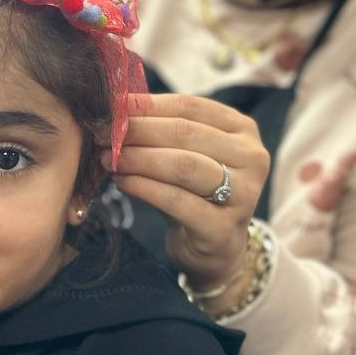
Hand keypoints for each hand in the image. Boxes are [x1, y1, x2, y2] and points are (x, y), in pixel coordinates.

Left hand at [108, 93, 268, 286]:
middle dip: (137, 132)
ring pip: (183, 165)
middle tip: (103, 135)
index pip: (189, 106)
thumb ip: (160, 129)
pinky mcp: (224, 228)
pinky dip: (145, 188)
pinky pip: (178, 201)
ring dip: (138, 159)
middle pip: (185, 133)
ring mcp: (243, 194)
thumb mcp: (185, 153)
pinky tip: (122, 182)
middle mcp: (252, 158)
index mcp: (242, 129)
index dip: (146, 105)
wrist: (215, 248)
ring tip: (108, 159)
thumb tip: (114, 108)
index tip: (110, 107)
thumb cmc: (194, 192)